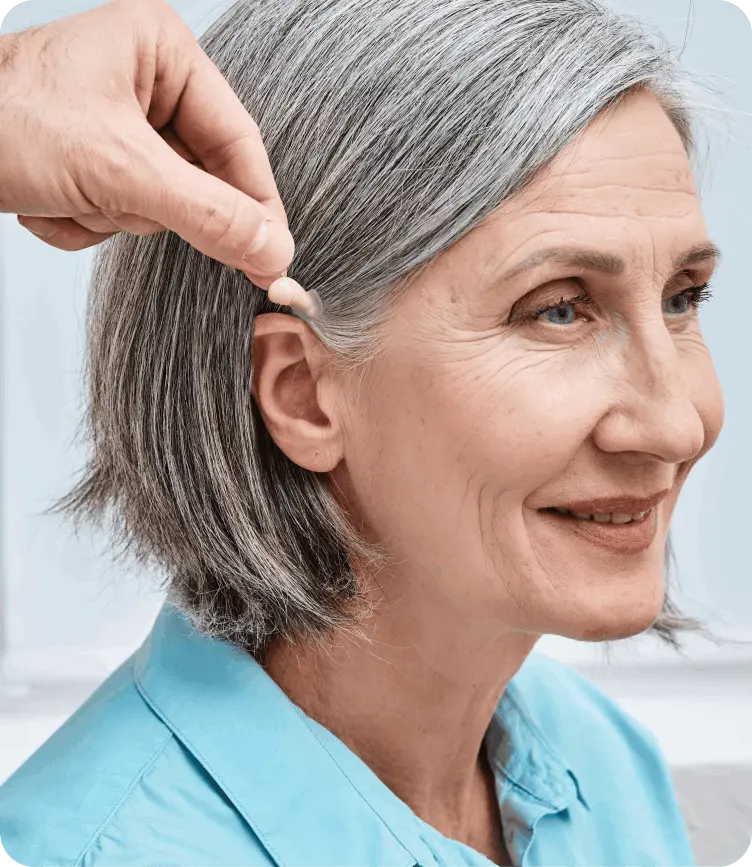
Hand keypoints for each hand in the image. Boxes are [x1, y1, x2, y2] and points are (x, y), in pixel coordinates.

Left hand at [0, 0, 315, 311]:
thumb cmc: (6, 124)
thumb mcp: (121, 170)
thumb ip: (207, 213)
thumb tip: (273, 251)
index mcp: (161, 52)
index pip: (238, 140)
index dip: (257, 204)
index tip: (274, 258)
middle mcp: (144, 83)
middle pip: (199, 179)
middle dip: (150, 205)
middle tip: (118, 205)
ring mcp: (118, 125)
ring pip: (159, 204)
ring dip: (111, 215)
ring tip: (65, 190)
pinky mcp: (93, 160)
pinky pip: (121, 213)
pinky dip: (86, 221)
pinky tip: (47, 198)